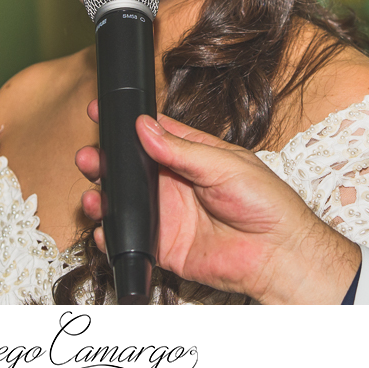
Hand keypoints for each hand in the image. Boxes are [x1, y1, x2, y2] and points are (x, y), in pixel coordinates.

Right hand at [76, 102, 359, 303]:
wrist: (278, 254)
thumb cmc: (266, 204)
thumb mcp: (225, 164)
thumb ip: (181, 149)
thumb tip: (145, 127)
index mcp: (190, 155)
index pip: (150, 133)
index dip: (125, 123)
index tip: (101, 113)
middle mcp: (174, 182)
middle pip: (128, 168)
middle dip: (105, 160)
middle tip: (90, 157)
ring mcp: (167, 214)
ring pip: (124, 203)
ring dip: (104, 197)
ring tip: (94, 196)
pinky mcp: (164, 245)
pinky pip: (131, 239)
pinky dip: (113, 236)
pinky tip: (106, 230)